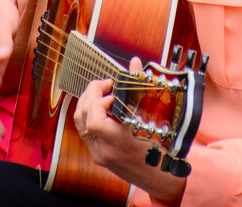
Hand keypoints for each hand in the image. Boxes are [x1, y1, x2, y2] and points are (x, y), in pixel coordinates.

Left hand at [73, 59, 186, 203]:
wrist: (161, 180)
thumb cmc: (162, 152)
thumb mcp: (155, 122)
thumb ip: (141, 90)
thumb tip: (135, 61)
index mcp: (119, 144)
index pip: (95, 121)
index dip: (100, 101)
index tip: (114, 93)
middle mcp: (104, 151)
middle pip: (82, 116)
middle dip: (91, 93)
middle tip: (107, 84)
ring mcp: (97, 154)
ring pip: (79, 122)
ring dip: (87, 101)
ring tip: (104, 92)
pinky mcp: (96, 155)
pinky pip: (84, 129)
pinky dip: (89, 113)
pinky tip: (103, 106)